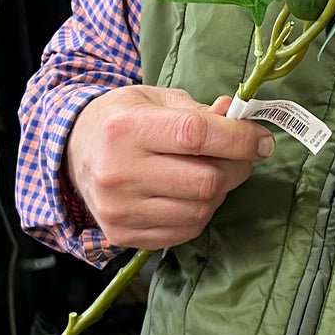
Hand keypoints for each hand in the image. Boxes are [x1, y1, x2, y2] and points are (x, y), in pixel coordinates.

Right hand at [65, 85, 273, 249]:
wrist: (72, 153)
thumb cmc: (120, 120)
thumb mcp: (153, 99)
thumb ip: (198, 112)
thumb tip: (239, 119)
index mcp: (127, 128)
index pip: (197, 135)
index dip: (240, 138)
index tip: (262, 140)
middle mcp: (120, 171)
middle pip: (206, 181)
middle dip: (236, 168)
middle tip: (238, 157)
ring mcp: (120, 209)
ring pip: (200, 211)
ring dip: (219, 193)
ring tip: (208, 174)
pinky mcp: (123, 234)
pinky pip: (184, 232)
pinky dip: (199, 214)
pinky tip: (189, 195)